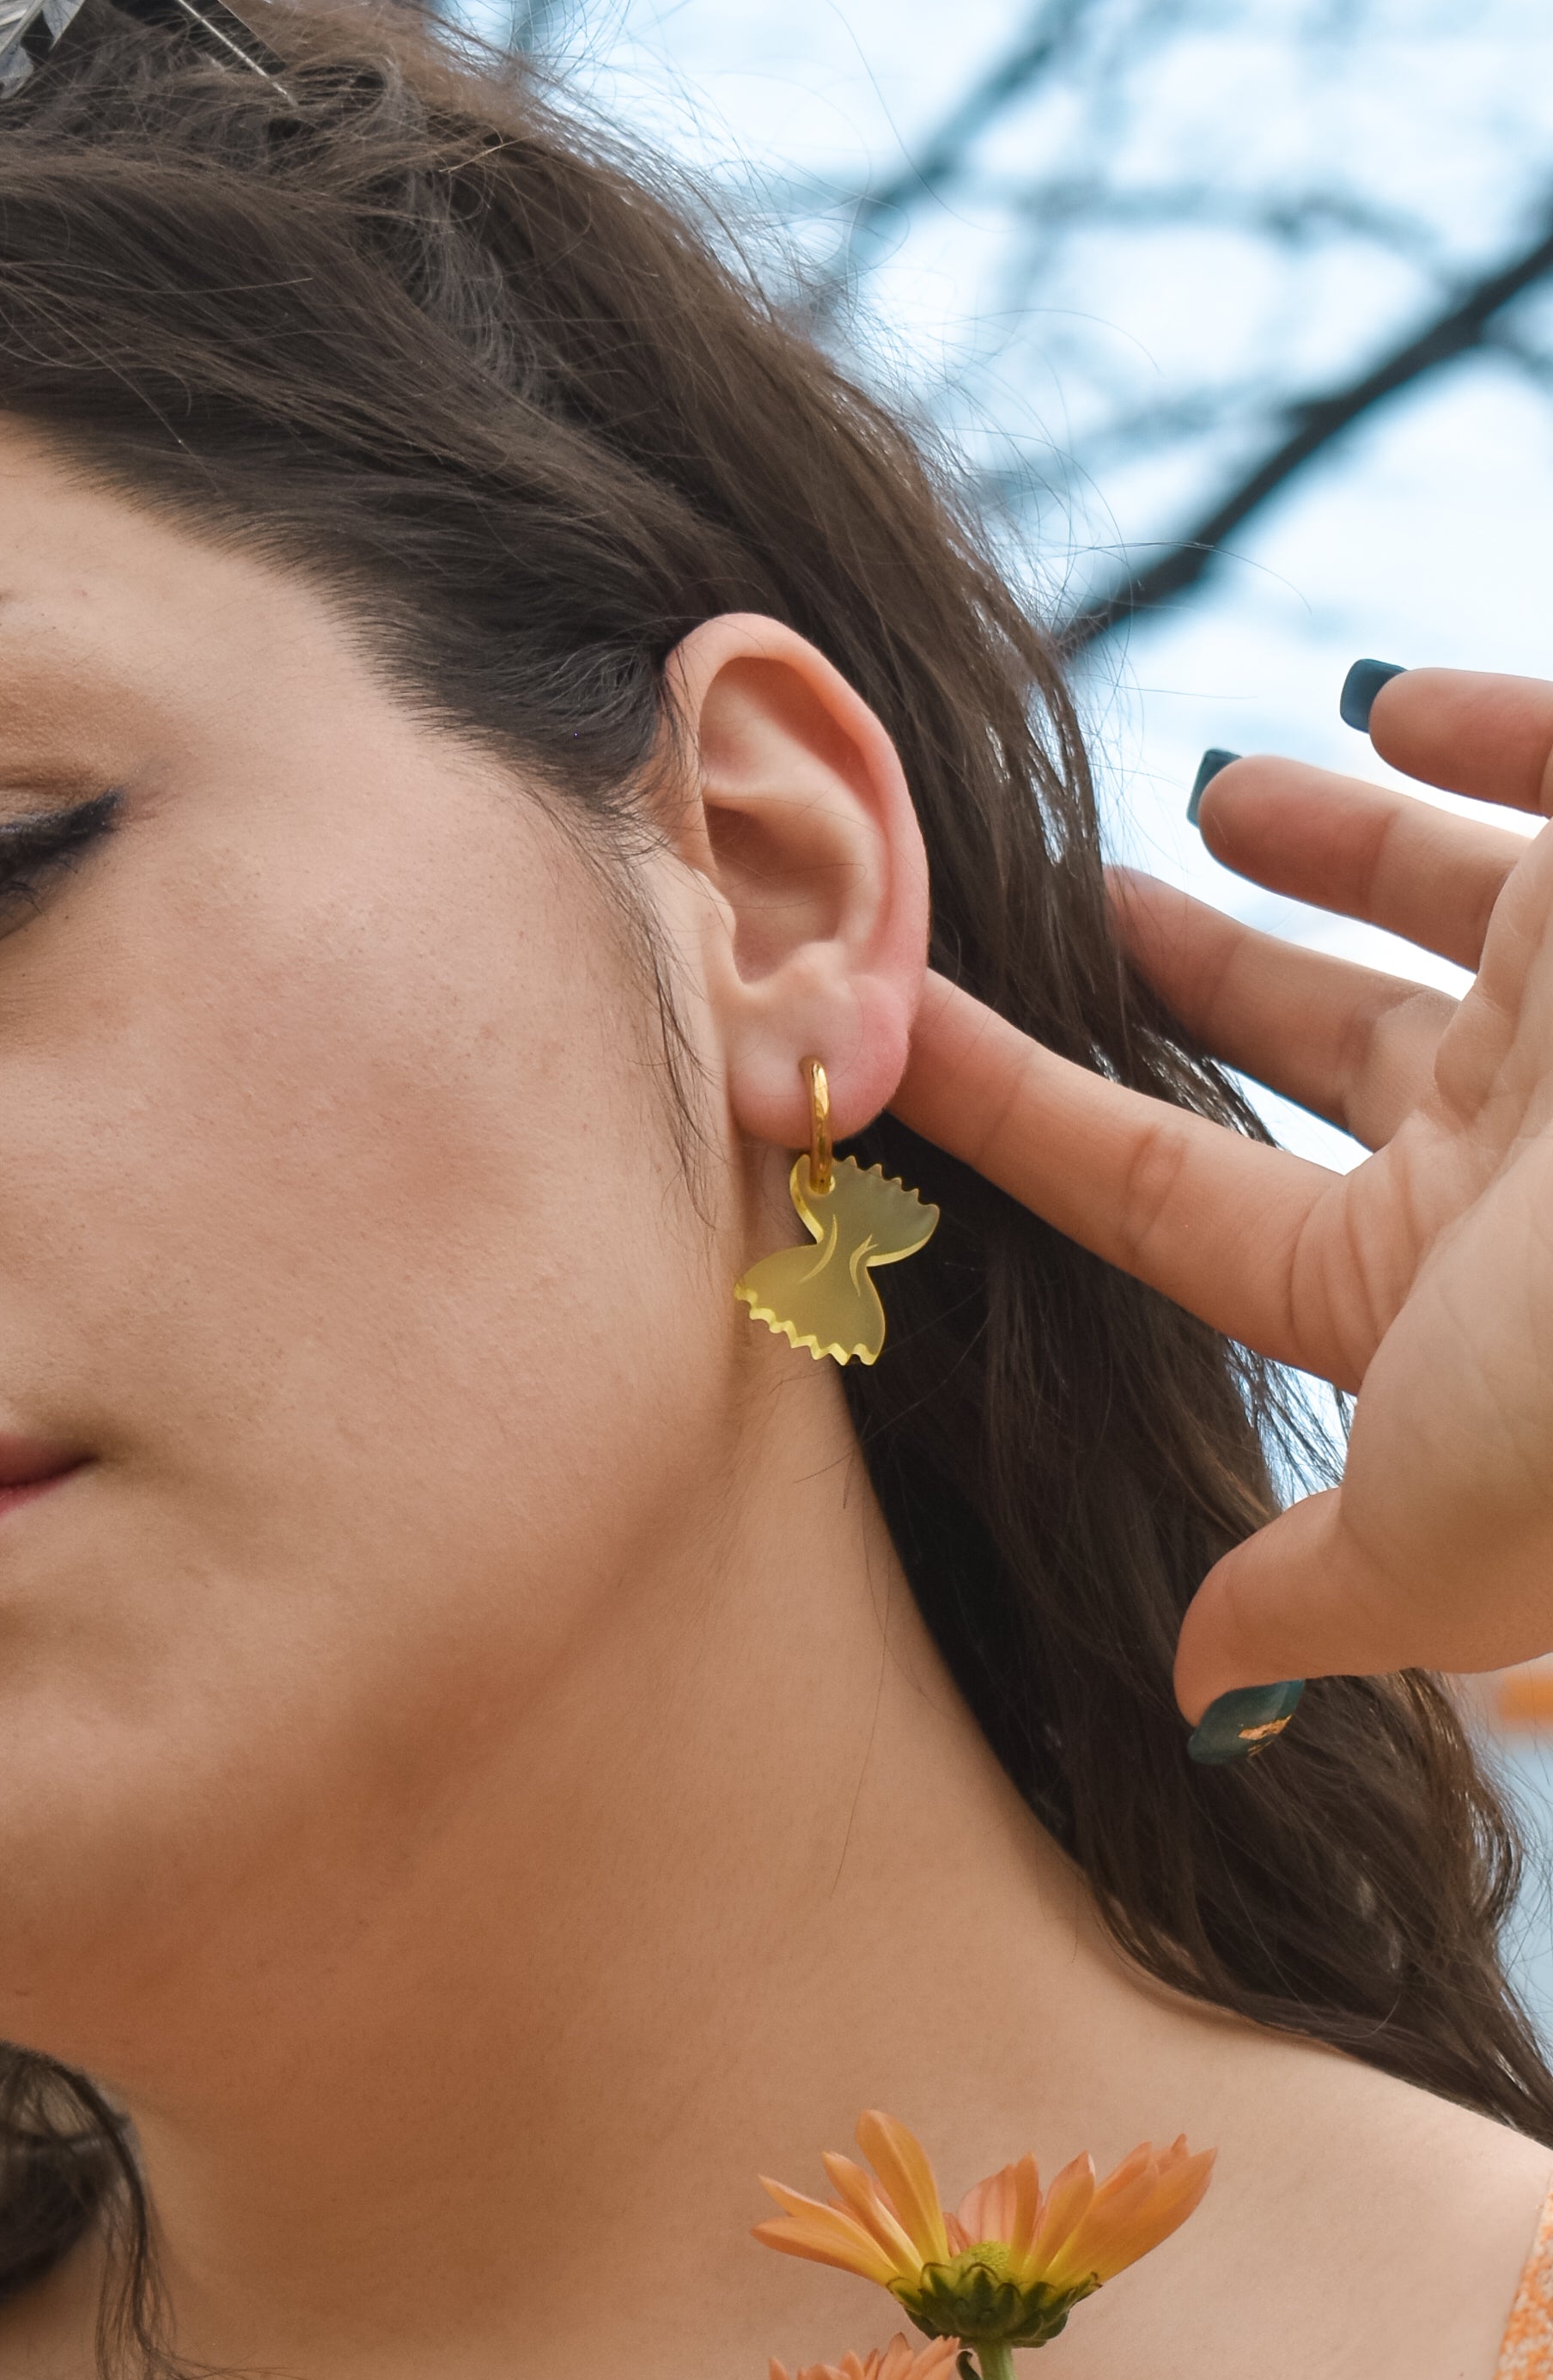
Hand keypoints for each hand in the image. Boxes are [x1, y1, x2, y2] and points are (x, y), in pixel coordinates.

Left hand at [892, 665, 1552, 1720]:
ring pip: (1445, 896)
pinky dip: (1483, 723)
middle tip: (1085, 906)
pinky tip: (1391, 688)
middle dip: (1198, 974)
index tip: (889, 1041)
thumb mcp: (1438, 1536)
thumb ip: (1313, 1594)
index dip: (1021, 1119)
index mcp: (1425, 1293)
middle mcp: (1522, 1153)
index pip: (1166, 1195)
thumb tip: (1190, 1691)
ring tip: (1215, 784)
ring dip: (1326, 837)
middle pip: (1311, 1043)